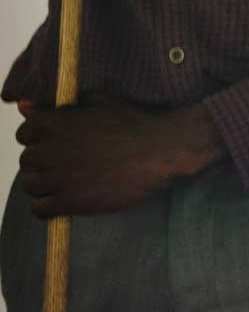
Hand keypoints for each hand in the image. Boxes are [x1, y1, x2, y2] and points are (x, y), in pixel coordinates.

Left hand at [17, 97, 225, 216]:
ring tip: (68, 184)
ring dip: (45, 185)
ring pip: (31, 185)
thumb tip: (22, 105)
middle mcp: (49, 149)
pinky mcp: (71, 201)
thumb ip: (56, 106)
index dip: (41, 141)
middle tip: (70, 166)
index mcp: (53, 123)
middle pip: (27, 162)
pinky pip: (40, 209)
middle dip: (44, 164)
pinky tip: (64, 201)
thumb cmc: (134, 123)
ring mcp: (58, 177)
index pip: (24, 135)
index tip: (59, 146)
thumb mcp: (96, 103)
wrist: (163, 150)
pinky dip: (46, 207)